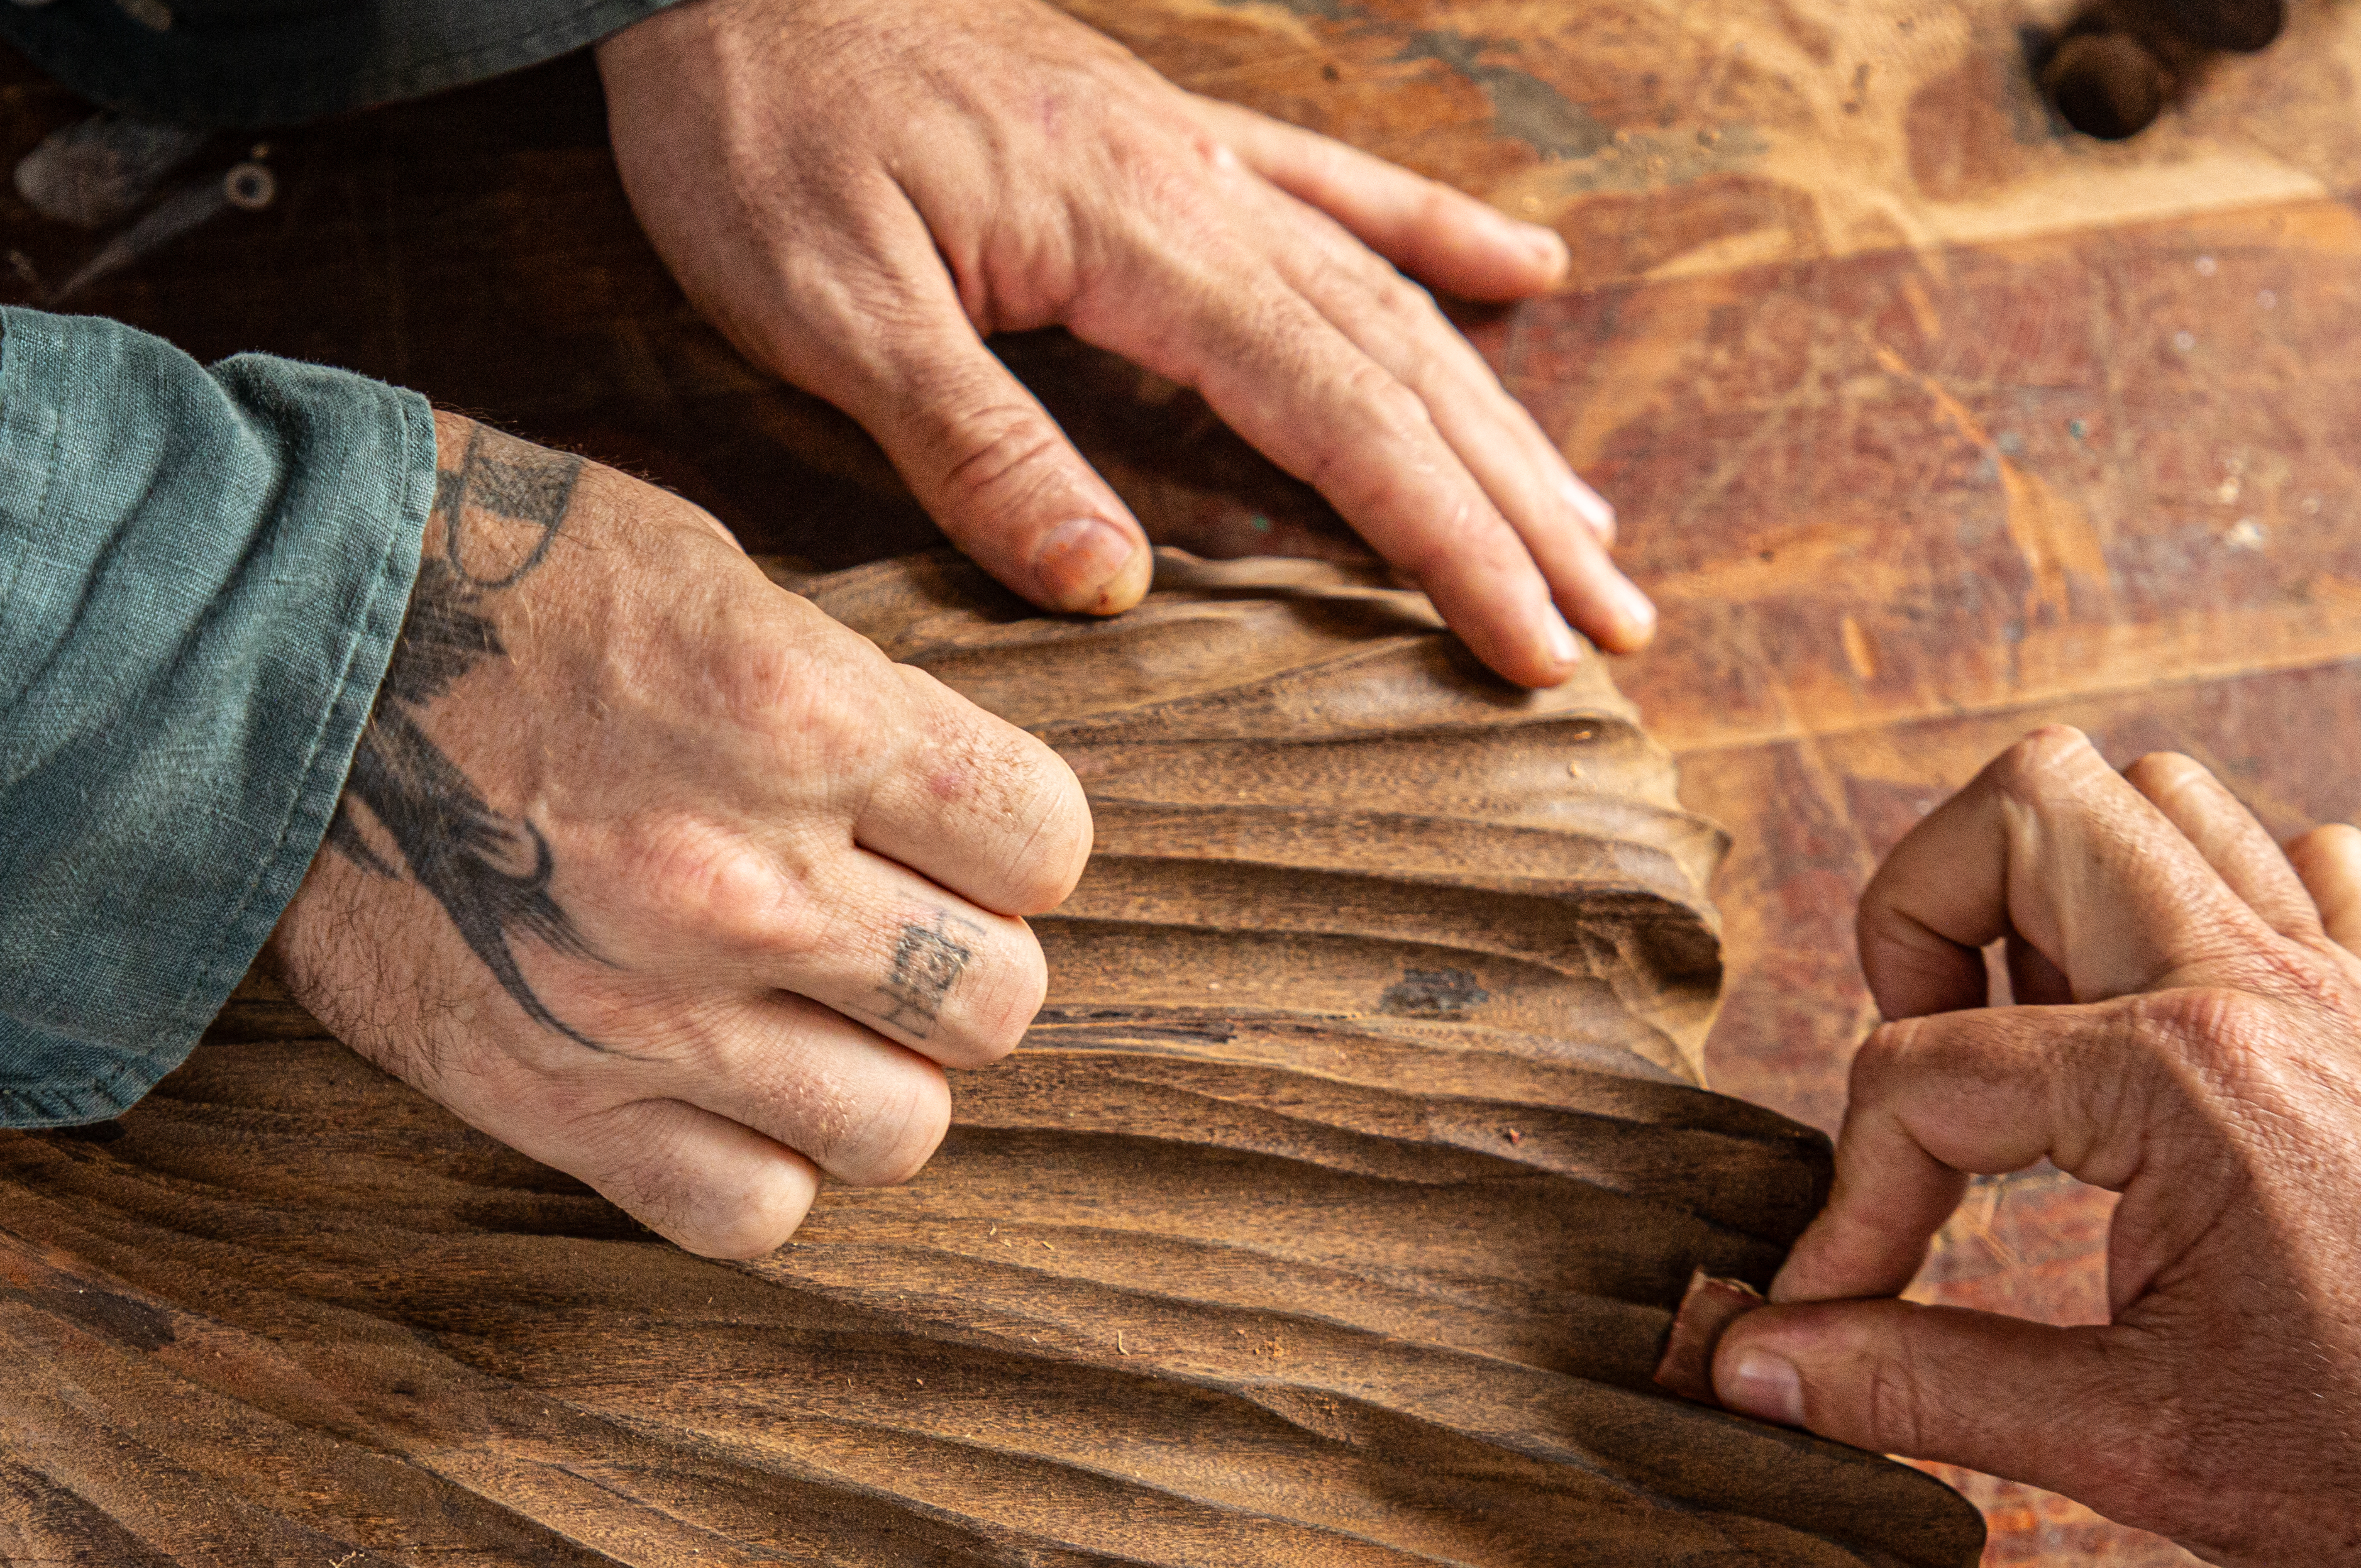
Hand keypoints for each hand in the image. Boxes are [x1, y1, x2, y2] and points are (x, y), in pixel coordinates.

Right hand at [267, 413, 1087, 1258]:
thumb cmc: (489, 580)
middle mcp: (745, 877)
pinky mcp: (551, 1099)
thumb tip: (960, 820)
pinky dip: (758, 1166)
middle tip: (881, 931)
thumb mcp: (706, 578)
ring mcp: (649, 1007)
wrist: (248, 652)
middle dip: (956, 969)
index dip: (1010, 844)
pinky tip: (720, 1094)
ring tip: (804, 1020)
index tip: (954, 837)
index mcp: (804, 714)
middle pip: (996, 1004)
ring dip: (871, 1079)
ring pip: (899, 1129)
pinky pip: (752, 1210)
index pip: (1044, 843)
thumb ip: (849, 705)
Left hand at [595, 0, 1647, 688]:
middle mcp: (1196, 190)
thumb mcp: (823, 303)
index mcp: (1132, 238)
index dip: (1446, 543)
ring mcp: (1191, 152)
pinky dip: (1438, 233)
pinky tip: (1525, 276)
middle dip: (1514, 511)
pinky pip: (1336, 185)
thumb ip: (972, 440)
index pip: (1336, 417)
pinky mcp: (1158, 129)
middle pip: (1399, 371)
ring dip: (1498, 421)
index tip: (1531, 645)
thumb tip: (1111, 582)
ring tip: (1595, 528)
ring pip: (1389, 298)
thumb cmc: (749, 129)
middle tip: (1611, 630)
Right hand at [1695, 729, 2360, 1567]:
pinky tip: (2159, 1024)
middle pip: (2023, 803)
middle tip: (1919, 1072)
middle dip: (1919, 918)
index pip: (1919, 1074)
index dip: (1846, 1202)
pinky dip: (2201, 902)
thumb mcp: (2126, 1444)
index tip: (1826, 1305)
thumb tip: (1749, 1367)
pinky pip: (2285, 861)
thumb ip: (1915, 1385)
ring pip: (2150, 799)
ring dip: (2048, 890)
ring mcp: (2325, 973)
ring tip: (2019, 1039)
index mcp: (2178, 1075)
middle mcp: (2250, 979)